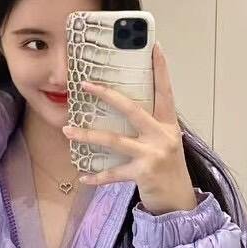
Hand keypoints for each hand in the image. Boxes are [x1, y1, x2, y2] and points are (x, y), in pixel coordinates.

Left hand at [60, 41, 196, 215]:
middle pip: (132, 109)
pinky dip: (97, 177)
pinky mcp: (144, 173)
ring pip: (115, 140)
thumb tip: (121, 107)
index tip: (154, 45)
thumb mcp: (164, 142)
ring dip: (88, 135)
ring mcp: (153, 154)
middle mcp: (163, 135)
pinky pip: (114, 173)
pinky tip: (83, 178)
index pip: (165, 90)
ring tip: (67, 130)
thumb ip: (148, 126)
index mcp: (168, 124)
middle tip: (85, 84)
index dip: (160, 68)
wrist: (179, 201)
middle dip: (107, 95)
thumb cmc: (167, 168)